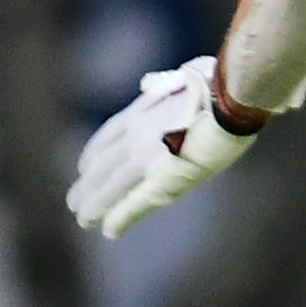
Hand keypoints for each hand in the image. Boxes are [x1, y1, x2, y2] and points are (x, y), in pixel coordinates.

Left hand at [67, 56, 257, 237]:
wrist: (230, 97)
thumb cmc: (217, 84)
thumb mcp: (181, 75)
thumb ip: (162, 83)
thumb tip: (148, 82)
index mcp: (142, 111)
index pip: (109, 135)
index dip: (94, 153)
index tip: (83, 167)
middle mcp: (136, 134)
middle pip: (103, 164)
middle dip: (88, 184)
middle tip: (74, 201)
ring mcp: (146, 157)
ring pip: (111, 186)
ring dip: (95, 205)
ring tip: (83, 219)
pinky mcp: (164, 179)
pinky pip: (136, 202)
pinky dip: (120, 217)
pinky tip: (108, 231)